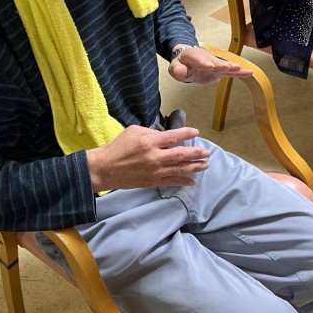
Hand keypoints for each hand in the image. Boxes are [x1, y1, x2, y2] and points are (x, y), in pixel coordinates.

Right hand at [86, 124, 209, 190]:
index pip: (174, 136)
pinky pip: (171, 182)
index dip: (187, 134)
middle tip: (207, 152)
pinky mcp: (151, 181)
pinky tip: (192, 181)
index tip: (196, 133)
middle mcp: (155, 157)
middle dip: (196, 153)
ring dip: (194, 167)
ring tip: (205, 165)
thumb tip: (165, 136)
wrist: (104, 168)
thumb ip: (151, 132)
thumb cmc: (117, 148)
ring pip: (179, 169)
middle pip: (181, 155)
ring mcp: (154, 171)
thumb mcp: (133, 131)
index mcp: (150, 141)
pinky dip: (182, 181)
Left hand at [169, 46, 253, 84]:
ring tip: (240, 69)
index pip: (198, 59)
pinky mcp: (220, 70)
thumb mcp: (175, 67)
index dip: (204, 63)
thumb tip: (180, 71)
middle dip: (220, 64)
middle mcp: (206, 58)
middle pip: (214, 61)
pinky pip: (230, 71)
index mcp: (193, 56)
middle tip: (227, 68)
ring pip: (224, 65)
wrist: (190, 61)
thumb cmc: (182, 64)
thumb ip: (177, 70)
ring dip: (232, 67)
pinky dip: (239, 72)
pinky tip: (249, 72)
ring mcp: (215, 64)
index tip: (211, 66)